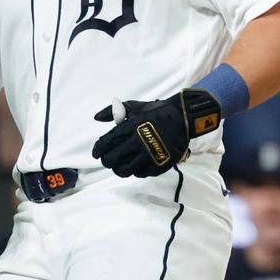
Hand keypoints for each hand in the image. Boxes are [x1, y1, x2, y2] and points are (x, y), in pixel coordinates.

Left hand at [92, 89, 220, 177]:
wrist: (183, 117)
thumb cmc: (156, 111)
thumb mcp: (134, 106)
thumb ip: (113, 111)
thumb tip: (96, 118)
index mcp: (130, 127)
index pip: (106, 143)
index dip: (98, 150)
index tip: (96, 154)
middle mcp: (138, 141)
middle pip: (113, 159)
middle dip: (107, 161)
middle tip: (108, 160)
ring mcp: (149, 154)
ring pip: (126, 170)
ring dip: (119, 170)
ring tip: (119, 167)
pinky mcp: (160, 163)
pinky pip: (142, 174)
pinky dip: (135, 172)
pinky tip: (135, 167)